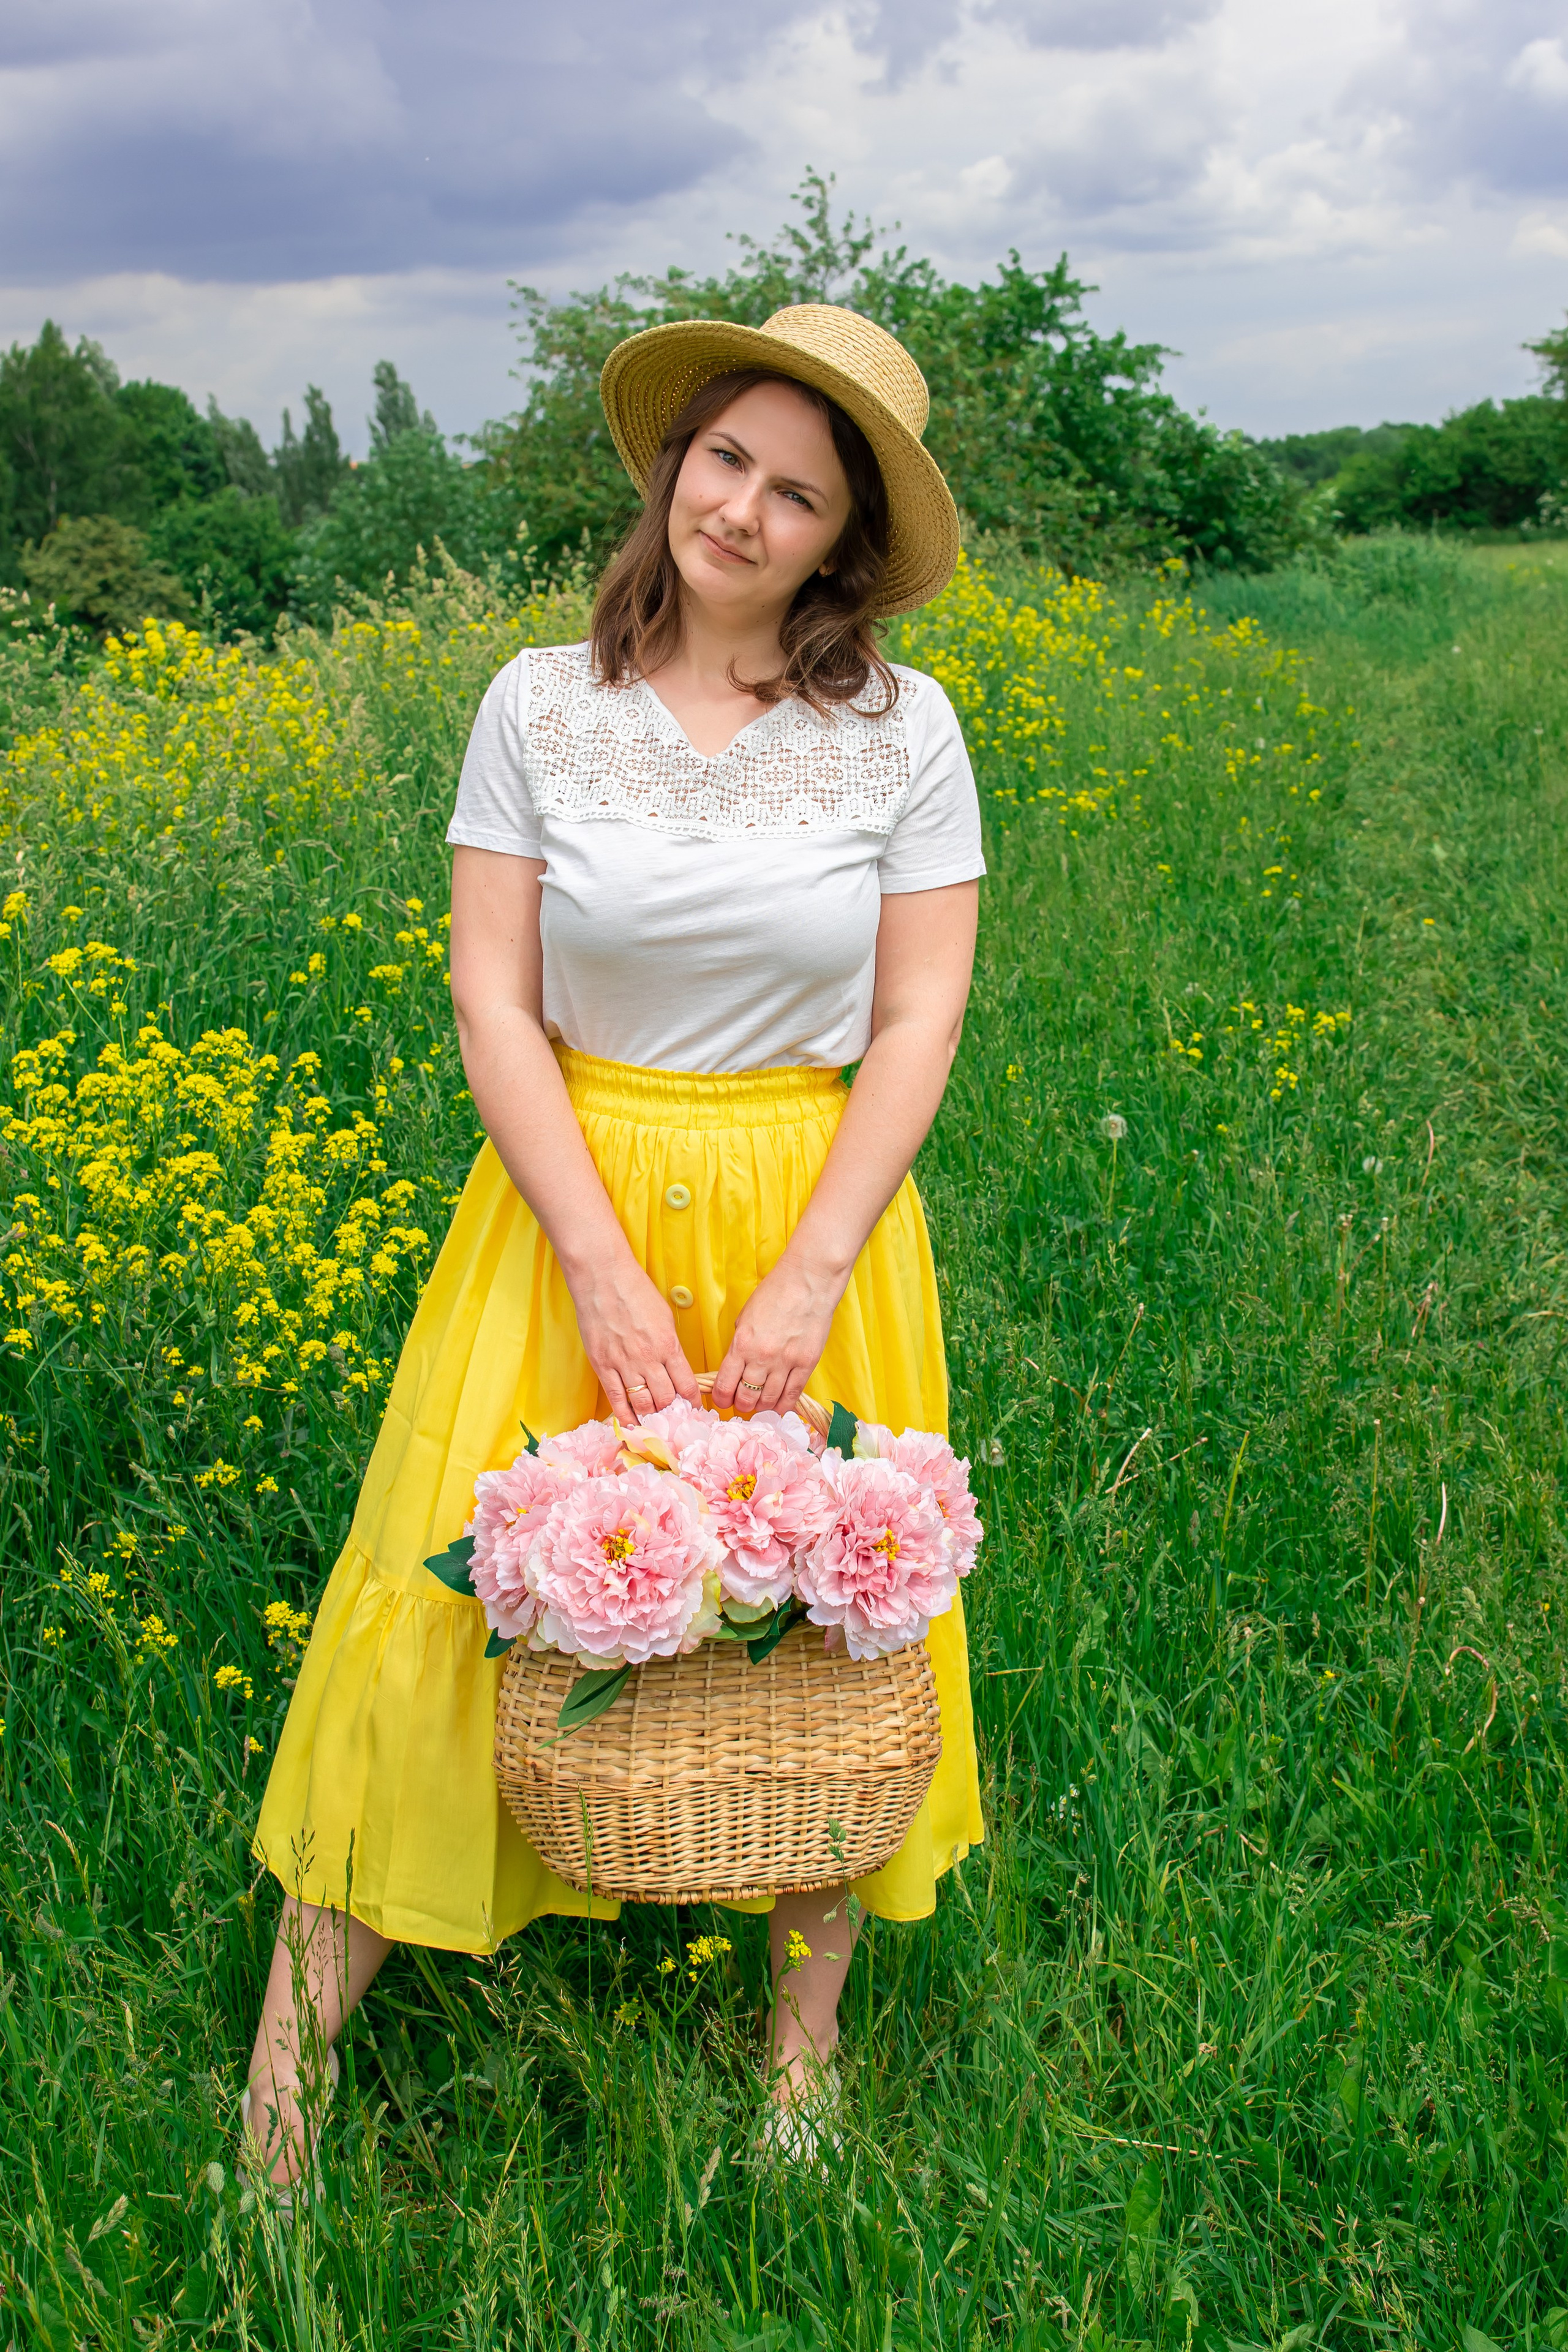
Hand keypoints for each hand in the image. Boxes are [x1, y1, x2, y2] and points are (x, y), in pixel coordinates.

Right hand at [567, 1254, 699, 1422]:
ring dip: (651, 1415)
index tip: (696, 1410)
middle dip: (673, 1411)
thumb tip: (675, 1368)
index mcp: (668, 1345)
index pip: (687, 1384)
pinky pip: (616, 1399)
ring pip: (643, 1403)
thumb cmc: (636, 1292)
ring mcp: (623, 1364)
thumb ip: (671, 1345)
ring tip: (655, 1420)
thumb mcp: (665, 1317)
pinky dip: (625, 1415)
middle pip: (666, 1399)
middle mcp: (648, 1358)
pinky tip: (631, 1424)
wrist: (603, 1279)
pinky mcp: (602, 1366)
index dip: (694, 1402)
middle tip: (674, 1418)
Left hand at [711, 1255, 843, 1419]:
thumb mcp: (745, 1317)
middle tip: (742, 1403)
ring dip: (761, 1408)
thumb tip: (736, 1368)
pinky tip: (778, 1409)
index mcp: (742, 1343)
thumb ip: (740, 1345)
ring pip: (768, 1400)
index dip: (722, 1398)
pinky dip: (783, 1406)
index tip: (723, 1400)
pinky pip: (792, 1394)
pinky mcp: (806, 1363)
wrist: (808, 1282)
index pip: (725, 1384)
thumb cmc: (775, 1294)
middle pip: (746, 1397)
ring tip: (759, 1405)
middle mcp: (762, 1357)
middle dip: (741, 1405)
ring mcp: (786, 1362)